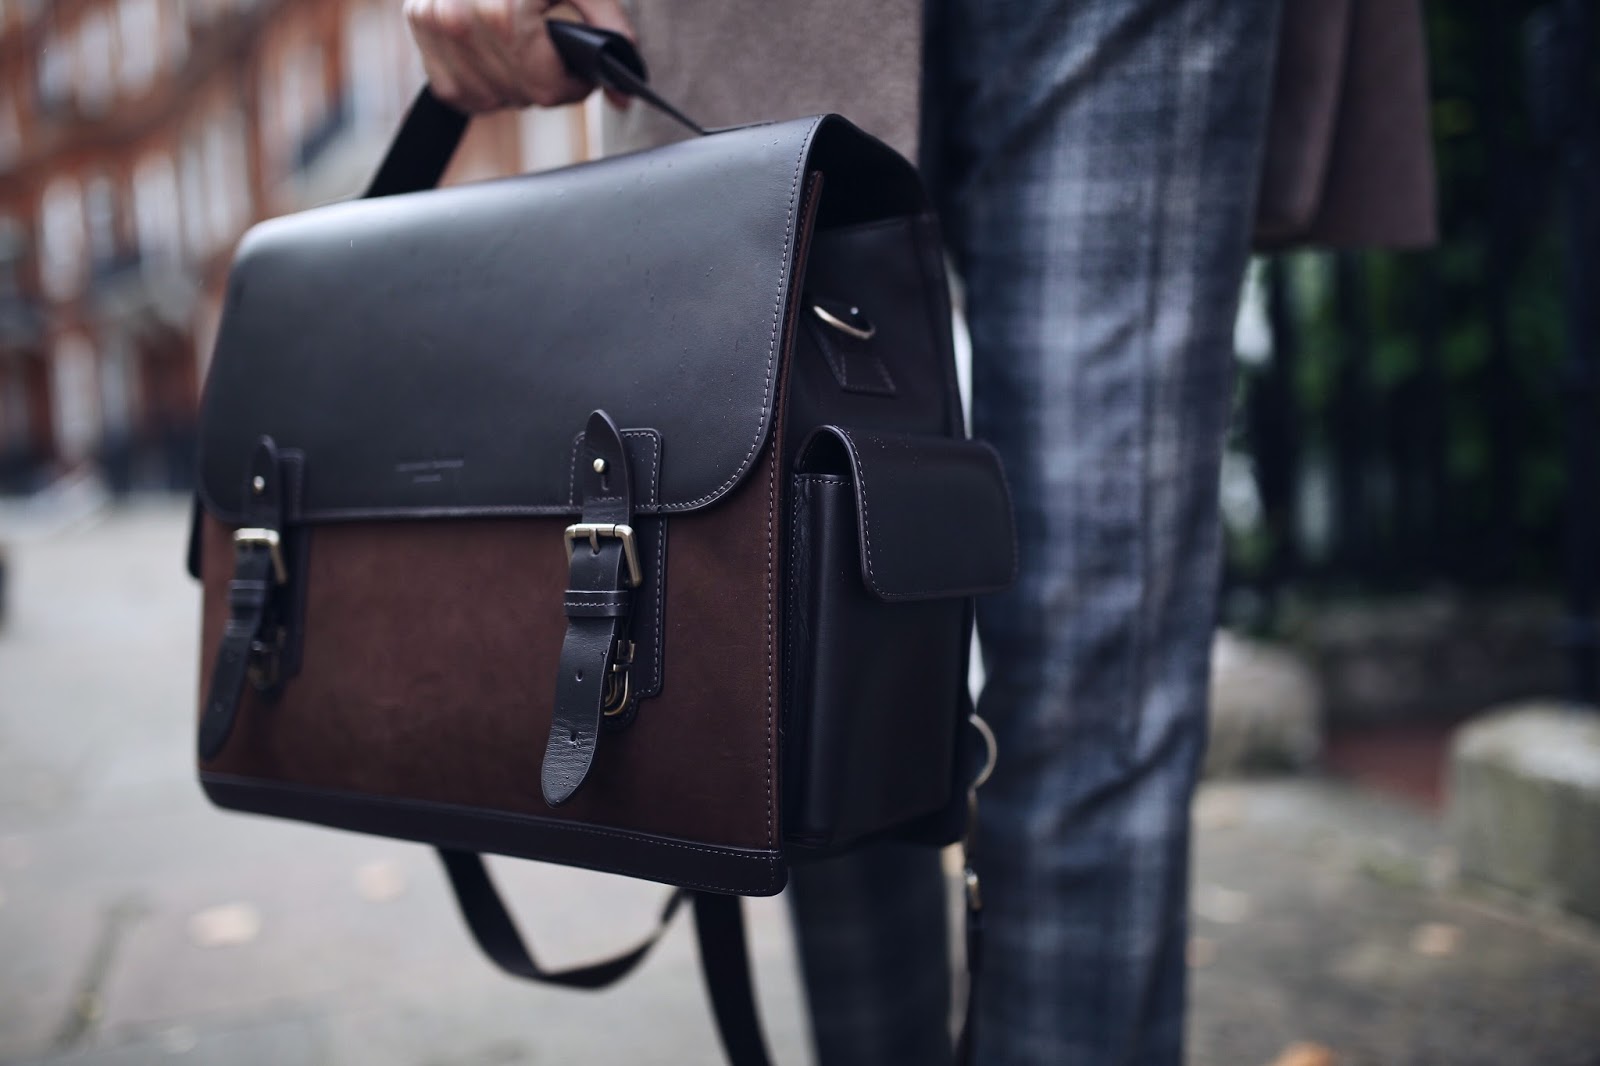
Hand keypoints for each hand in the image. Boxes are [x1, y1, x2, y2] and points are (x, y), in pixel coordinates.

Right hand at [403, 0, 634, 112]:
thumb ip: (608, 30)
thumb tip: (623, 96)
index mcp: (505, 14)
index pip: (546, 89)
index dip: (574, 86)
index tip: (580, 71)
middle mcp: (461, 22)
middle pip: (518, 95)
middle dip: (544, 83)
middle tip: (554, 55)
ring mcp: (434, 24)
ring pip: (485, 98)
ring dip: (511, 87)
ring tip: (526, 55)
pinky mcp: (417, 24)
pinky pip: (451, 88)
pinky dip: (477, 84)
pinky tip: (495, 61)